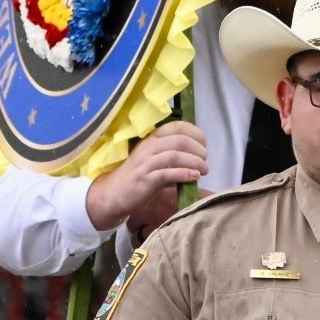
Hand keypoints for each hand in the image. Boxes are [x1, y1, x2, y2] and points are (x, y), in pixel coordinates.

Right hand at [85, 123, 207, 235]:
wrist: (114, 193)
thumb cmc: (138, 176)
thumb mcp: (154, 159)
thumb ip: (172, 154)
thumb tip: (198, 156)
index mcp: (152, 138)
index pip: (177, 126)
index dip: (195, 133)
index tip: (204, 144)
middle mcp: (149, 147)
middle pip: (180, 140)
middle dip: (198, 149)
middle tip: (205, 160)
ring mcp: (146, 163)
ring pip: (175, 155)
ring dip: (195, 162)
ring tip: (204, 170)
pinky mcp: (146, 179)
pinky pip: (168, 173)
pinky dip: (184, 174)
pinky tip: (194, 177)